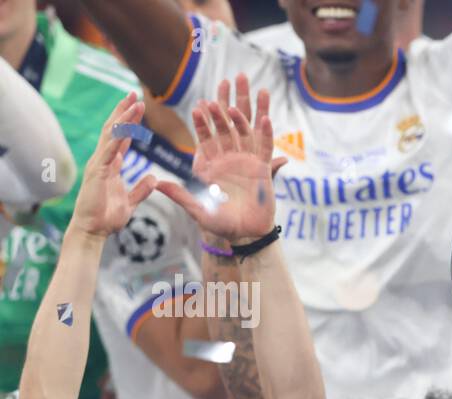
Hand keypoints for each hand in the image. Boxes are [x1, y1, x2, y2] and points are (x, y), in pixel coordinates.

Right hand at [67, 93, 156, 239]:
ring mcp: (99, 164)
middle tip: (134, 94)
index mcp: (111, 166)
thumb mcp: (130, 202)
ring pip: (112, 135)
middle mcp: (104, 161)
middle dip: (124, 112)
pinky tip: (125, 126)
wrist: (94, 230)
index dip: (129, 123)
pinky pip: (109, 151)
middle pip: (114, 130)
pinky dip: (117, 138)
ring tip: (134, 102)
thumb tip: (153, 178)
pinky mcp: (98, 172)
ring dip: (123, 118)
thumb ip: (141, 189)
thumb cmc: (108, 218)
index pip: (121, 138)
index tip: (138, 108)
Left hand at [156, 74, 286, 243]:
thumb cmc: (221, 224)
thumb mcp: (198, 210)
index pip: (206, 136)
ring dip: (248, 110)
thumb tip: (156, 184)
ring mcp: (246, 161)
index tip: (200, 105)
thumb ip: (181, 195)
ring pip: (247, 130)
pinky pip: (265, 148)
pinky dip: (266, 133)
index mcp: (211, 164)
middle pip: (227, 126)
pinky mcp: (263, 169)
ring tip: (251, 89)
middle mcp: (228, 158)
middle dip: (226, 103)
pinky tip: (266, 118)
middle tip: (228, 81)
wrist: (246, 234)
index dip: (204, 120)